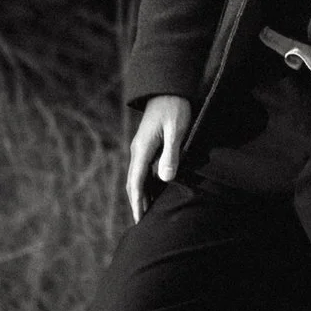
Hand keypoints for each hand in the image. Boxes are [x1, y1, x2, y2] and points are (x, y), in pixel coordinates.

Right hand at [126, 94, 192, 220]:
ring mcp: (142, 147)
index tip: (139, 219)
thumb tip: (164, 179)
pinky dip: (146, 183)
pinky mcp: (148, 144)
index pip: (136, 182)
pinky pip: (144, 169)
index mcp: (142, 149)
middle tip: (141, 222)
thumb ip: (171, 153)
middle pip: (134, 182)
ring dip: (141, 193)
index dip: (137, 202)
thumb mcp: (176, 130)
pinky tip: (154, 190)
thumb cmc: (174, 107)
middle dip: (137, 202)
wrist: (169, 88)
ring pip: (138, 176)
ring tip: (146, 211)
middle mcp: (138, 150)